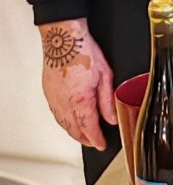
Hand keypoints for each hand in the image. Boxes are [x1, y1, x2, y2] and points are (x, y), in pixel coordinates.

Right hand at [39, 19, 116, 149]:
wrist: (65, 40)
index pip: (89, 128)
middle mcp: (65, 103)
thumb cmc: (84, 52)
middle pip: (74, 130)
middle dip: (85, 139)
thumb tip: (112, 117)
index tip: (101, 144)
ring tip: (84, 136)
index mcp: (81, 100)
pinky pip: (56, 114)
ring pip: (63, 124)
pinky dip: (64, 122)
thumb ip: (108, 100)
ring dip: (74, 133)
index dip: (96, 139)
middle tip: (94, 143)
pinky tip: (69, 121)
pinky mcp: (49, 93)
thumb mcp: (105, 76)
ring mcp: (54, 99)